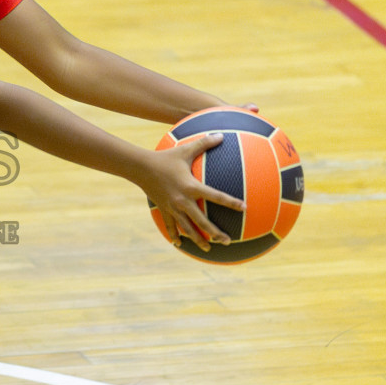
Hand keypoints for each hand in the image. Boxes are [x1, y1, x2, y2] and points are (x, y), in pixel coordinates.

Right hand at [139, 134, 243, 251]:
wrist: (141, 167)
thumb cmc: (165, 157)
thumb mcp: (185, 149)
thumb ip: (204, 143)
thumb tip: (222, 135)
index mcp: (191, 187)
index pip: (216, 196)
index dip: (231, 202)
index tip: (244, 208)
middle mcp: (183, 201)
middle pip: (202, 221)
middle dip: (215, 233)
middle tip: (228, 241)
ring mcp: (172, 208)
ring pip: (187, 228)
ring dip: (198, 240)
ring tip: (209, 248)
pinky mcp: (163, 210)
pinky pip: (170, 225)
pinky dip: (174, 235)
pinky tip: (179, 244)